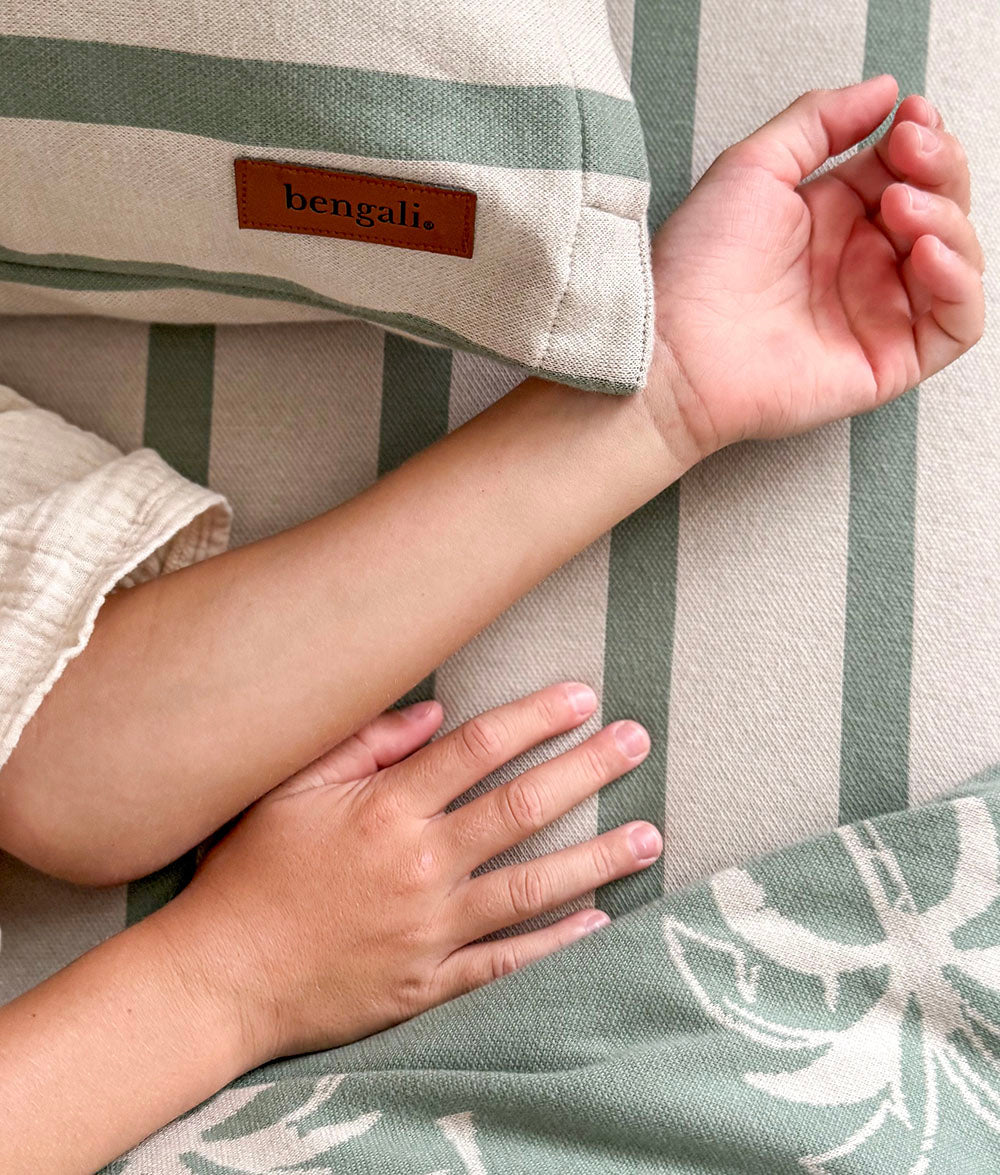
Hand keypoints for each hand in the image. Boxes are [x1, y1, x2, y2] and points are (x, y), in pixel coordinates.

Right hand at [174, 682, 660, 1061]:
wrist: (219, 978)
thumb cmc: (248, 874)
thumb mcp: (287, 789)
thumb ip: (361, 744)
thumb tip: (433, 712)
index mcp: (385, 810)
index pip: (478, 749)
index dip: (535, 717)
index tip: (582, 697)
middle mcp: (419, 864)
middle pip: (521, 809)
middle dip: (587, 770)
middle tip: (636, 742)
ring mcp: (431, 929)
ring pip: (532, 888)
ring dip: (596, 858)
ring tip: (648, 835)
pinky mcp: (430, 982)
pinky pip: (507, 963)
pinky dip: (556, 944)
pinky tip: (599, 921)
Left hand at [644, 75, 984, 458]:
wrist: (671, 349)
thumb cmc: (694, 268)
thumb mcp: (753, 167)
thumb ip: (818, 122)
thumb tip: (882, 92)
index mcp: (830, 220)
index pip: (907, 171)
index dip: (922, 140)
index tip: (909, 117)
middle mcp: (857, 266)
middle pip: (940, 208)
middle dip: (941, 169)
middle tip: (909, 155)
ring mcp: (876, 315)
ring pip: (957, 260)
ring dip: (947, 219)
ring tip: (903, 205)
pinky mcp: (886, 363)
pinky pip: (958, 325)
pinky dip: (960, 283)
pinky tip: (926, 253)